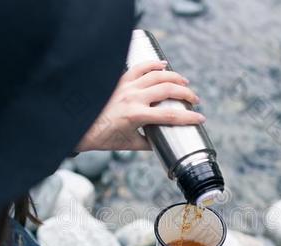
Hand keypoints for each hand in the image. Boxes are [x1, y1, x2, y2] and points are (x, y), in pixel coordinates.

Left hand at [76, 61, 205, 151]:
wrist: (80, 127)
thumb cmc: (103, 137)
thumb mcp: (128, 145)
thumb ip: (148, 143)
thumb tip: (163, 143)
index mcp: (136, 116)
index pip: (170, 115)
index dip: (189, 117)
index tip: (201, 119)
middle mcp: (133, 97)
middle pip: (168, 89)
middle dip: (186, 93)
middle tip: (195, 100)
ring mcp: (126, 86)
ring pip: (157, 74)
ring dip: (174, 76)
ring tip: (185, 82)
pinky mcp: (119, 80)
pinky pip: (139, 68)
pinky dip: (153, 64)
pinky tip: (163, 64)